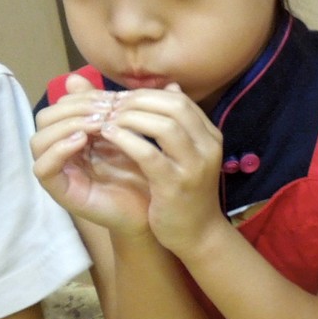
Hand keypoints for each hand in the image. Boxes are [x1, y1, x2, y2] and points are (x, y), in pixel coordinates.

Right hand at [32, 76, 151, 235]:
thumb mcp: (131, 130)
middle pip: (46, 117)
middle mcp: (62, 148)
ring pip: (39, 139)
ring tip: (97, 124)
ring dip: (67, 125)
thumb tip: (91, 76)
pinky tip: (82, 141)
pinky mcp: (58, 189)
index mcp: (76, 131)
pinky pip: (42, 168)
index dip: (85, 96)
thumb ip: (116, 105)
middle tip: (105, 109)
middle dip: (75, 108)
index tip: (113, 97)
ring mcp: (58, 169)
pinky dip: (58, 150)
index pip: (64, 103)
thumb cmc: (144, 166)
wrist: (155, 203)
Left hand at [92, 84, 225, 255]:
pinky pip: (149, 154)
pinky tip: (109, 136)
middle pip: (174, 106)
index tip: (122, 99)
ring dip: (130, 117)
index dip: (147, 94)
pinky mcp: (175, 185)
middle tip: (110, 105)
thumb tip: (169, 86)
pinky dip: (126, 140)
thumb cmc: (186, 190)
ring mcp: (194, 165)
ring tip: (107, 119)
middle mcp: (208, 146)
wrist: (197, 232)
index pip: (179, 100)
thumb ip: (177, 121)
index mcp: (210, 135)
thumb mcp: (186, 151)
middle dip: (138, 101)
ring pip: (164, 125)